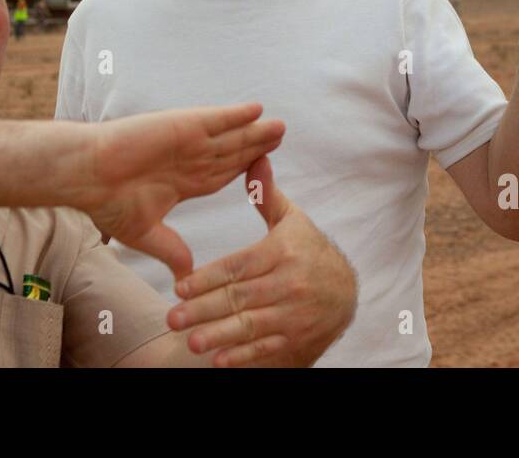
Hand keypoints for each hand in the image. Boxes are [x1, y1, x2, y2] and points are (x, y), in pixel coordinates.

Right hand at [77, 104, 284, 279]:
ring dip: (255, 131)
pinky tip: (257, 109)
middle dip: (255, 147)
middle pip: (231, 153)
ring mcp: (185, 141)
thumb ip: (170, 250)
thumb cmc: (106, 202)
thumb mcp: (145, 233)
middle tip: (280, 139)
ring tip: (280, 126)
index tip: (264, 168)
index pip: (220, 176)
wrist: (87, 176)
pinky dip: (237, 115)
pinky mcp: (181, 126)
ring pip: (230, 137)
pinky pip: (216, 120)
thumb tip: (186, 276)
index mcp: (181, 182)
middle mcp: (187, 159)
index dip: (243, 171)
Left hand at [166, 157, 357, 366]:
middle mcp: (289, 284)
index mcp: (283, 252)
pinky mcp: (297, 337)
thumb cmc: (309, 250)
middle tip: (172, 318)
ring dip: (219, 336)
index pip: (240, 266)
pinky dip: (243, 356)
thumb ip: (267, 194)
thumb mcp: (292, 219)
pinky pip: (267, 348)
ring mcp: (294, 314)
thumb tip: (255, 158)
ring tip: (191, 342)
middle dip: (204, 310)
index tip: (180, 286)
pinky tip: (218, 361)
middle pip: (240, 298)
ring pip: (251, 326)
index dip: (209, 278)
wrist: (346, 290)